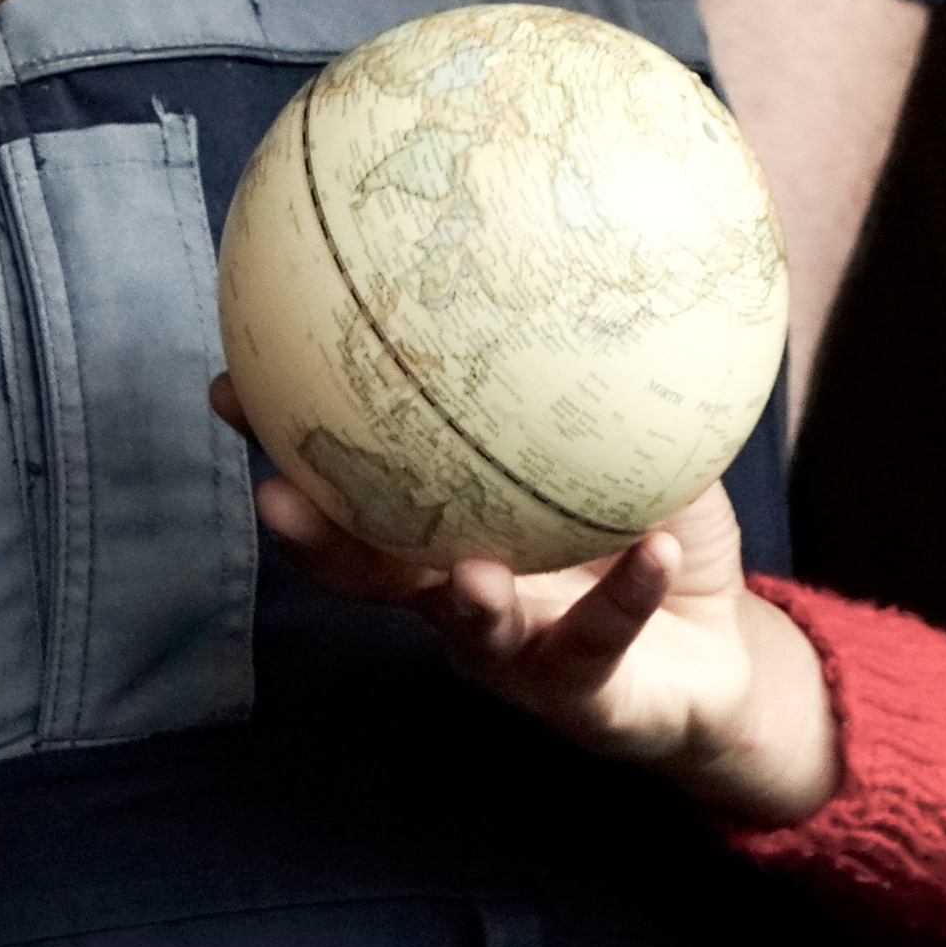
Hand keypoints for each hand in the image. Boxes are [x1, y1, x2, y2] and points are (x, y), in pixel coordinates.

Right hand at [210, 376, 840, 822]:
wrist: (714, 659)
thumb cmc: (648, 535)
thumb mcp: (623, 448)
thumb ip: (592, 377)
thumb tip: (581, 258)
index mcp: (445, 530)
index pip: (350, 486)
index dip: (286, 444)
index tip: (231, 388)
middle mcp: (457, 592)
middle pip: (368, 573)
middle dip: (319, 542)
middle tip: (277, 498)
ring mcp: (515, 648)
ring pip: (469, 629)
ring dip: (464, 602)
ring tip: (471, 572)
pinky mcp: (584, 688)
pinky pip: (603, 635)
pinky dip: (629, 592)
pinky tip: (653, 550)